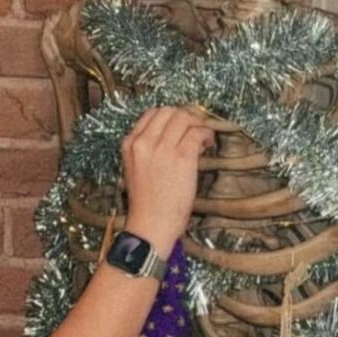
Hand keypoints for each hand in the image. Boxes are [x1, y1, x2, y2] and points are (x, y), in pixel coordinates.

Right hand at [119, 105, 213, 251]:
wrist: (151, 225)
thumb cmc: (146, 203)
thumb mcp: (136, 169)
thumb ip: (148, 149)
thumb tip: (175, 135)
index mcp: (130, 144)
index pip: (151, 114)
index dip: (171, 116)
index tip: (182, 125)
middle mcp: (144, 142)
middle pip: (169, 111)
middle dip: (185, 116)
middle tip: (195, 128)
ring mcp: (162, 149)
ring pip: (184, 118)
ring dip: (198, 124)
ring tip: (203, 138)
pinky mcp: (181, 157)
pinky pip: (197, 133)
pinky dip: (206, 134)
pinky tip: (207, 144)